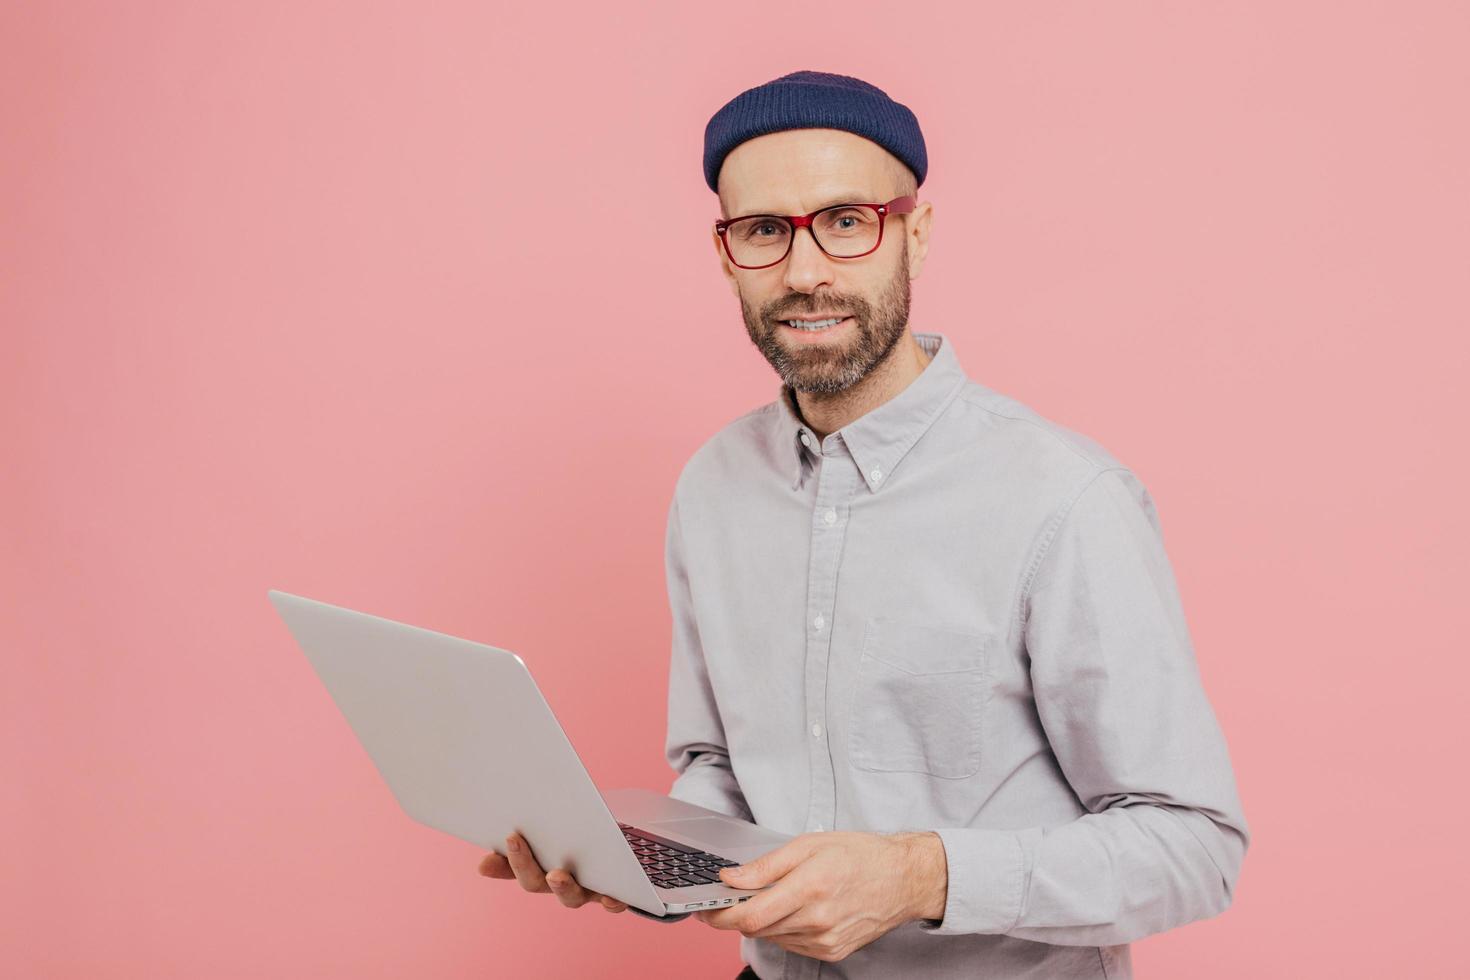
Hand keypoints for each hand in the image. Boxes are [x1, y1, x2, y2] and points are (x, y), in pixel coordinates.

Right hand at [477, 831, 628, 912]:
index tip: (483, 859)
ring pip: (570, 897)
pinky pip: (611, 902)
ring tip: (556, 875)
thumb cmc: (585, 829)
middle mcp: (559, 881)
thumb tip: (505, 821)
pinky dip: (611, 903)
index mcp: (541, 865)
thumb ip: (536, 826)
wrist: (627, 843)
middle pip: (536, 883)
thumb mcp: (559, 824)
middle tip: (513, 840)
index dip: (499, 865)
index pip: (513, 867)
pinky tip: (611, 898)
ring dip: (562, 887)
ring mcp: (585, 889)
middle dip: (522, 864)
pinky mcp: (613, 891)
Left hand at [692, 830, 946, 962]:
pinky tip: (795, 909)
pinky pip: (792, 944)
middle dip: (738, 915)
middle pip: (758, 928)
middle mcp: (817, 920)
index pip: (750, 916)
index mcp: (810, 888)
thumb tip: (731, 878)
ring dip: (763, 921)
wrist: (903, 879)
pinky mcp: (832, 952)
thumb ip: (766, 865)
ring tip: (775, 896)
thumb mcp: (809, 844)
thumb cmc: (860, 855)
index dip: (721, 916)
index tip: (706, 909)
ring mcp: (825, 941)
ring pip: (773, 937)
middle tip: (732, 897)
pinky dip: (784, 929)